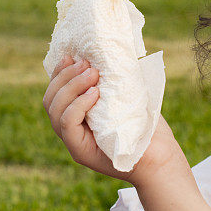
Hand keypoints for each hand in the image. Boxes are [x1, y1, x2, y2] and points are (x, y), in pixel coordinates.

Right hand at [43, 54, 187, 185]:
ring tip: (93, 74)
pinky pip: (67, 124)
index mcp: (77, 116)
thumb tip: (109, 51)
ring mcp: (74, 143)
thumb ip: (112, 81)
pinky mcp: (81, 153)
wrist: (160, 159)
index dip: (58, 73)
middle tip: (87, 64)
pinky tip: (95, 94)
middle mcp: (71, 130)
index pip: (55, 93)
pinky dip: (78, 106)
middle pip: (50, 100)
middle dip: (65, 77)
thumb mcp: (127, 97)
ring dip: (71, 87)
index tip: (72, 56)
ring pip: (55, 111)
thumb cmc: (147, 128)